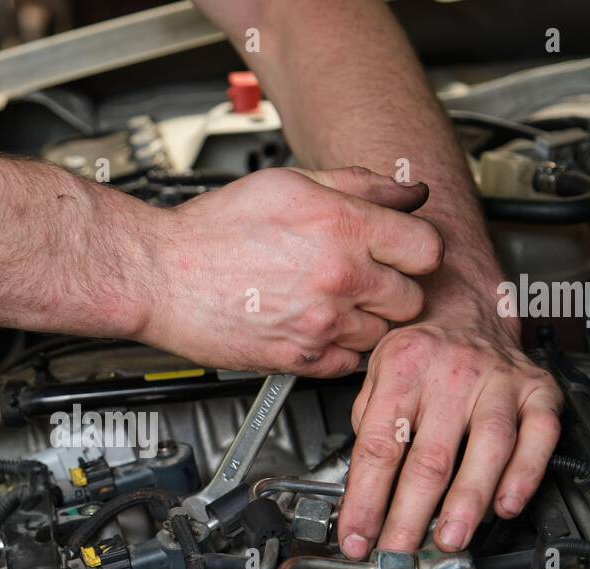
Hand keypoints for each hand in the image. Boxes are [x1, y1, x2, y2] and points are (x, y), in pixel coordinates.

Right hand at [144, 166, 443, 375]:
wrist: (161, 274)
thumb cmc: (214, 229)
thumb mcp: (290, 183)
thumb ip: (359, 184)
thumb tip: (410, 191)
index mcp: (342, 227)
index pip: (428, 249)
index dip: (415, 249)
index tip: (400, 251)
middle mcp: (339, 279)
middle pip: (412, 298)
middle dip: (393, 288)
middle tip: (365, 278)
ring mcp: (321, 324)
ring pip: (381, 335)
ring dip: (366, 321)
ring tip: (330, 302)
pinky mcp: (299, 359)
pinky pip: (347, 364)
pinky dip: (338, 349)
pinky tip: (314, 325)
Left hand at [335, 279, 562, 557]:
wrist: (468, 305)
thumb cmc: (420, 347)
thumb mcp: (376, 372)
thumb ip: (369, 425)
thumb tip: (361, 489)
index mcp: (404, 369)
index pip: (379, 447)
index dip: (365, 499)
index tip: (356, 535)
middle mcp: (452, 374)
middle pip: (430, 457)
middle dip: (411, 515)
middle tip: (399, 551)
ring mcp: (499, 382)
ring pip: (488, 449)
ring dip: (468, 502)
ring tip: (450, 538)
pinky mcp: (538, 390)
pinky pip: (538, 436)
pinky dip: (526, 474)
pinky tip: (507, 504)